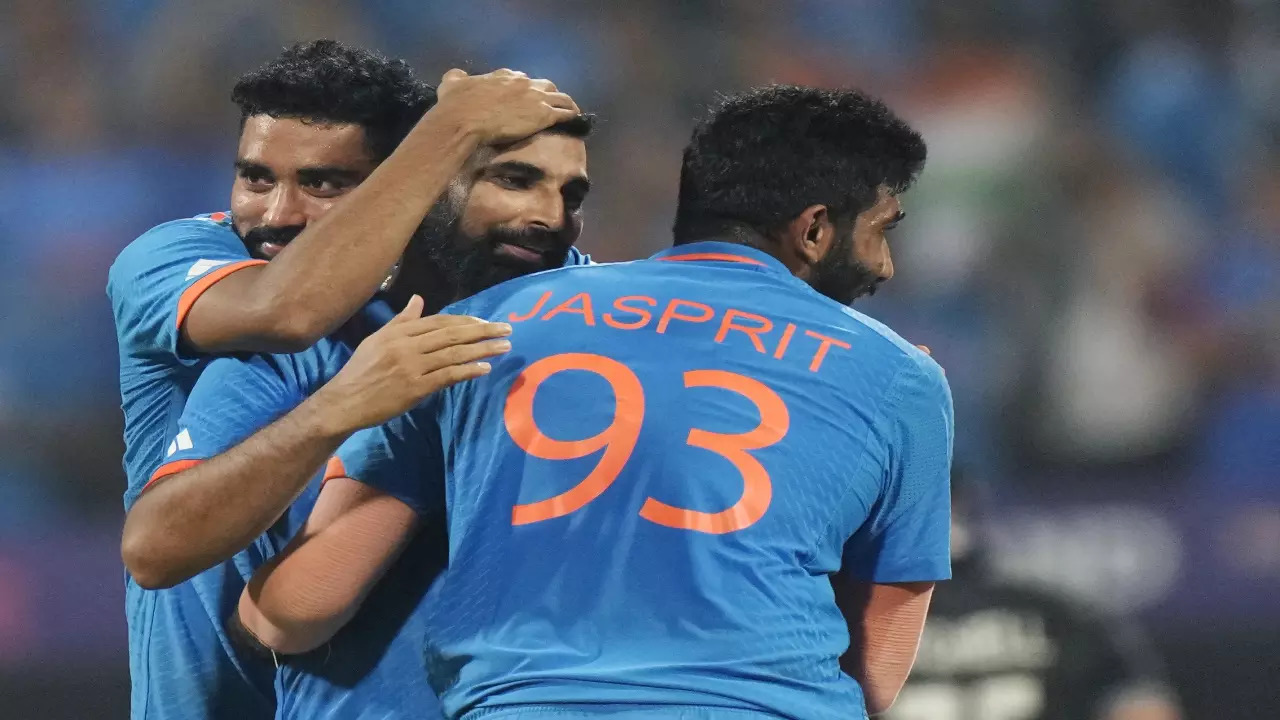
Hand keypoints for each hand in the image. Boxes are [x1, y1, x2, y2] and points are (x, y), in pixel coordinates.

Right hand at [310, 295, 511, 433]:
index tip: (484, 321)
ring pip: (453, 353)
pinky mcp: (415, 388)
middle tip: (507, 329)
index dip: (464, 320)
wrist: (344, 401)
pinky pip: (447, 376)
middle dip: (482, 330)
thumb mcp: (379, 339)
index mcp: (399, 332)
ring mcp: (412, 366)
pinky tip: (485, 368)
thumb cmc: (362, 371)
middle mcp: (407, 345)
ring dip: (482, 349)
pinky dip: (468, 371)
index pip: (439, 321)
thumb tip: (418, 299)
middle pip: (451, 334)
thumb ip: (402, 320)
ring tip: (504, 346)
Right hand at [434, 68, 580, 144]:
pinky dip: (572, 115)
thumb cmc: (457, 105)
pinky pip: (565, 113)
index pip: (521, 79)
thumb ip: (456, 78)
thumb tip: (456, 75)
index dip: (525, 89)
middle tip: (548, 105)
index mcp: (504, 76)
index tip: (525, 98)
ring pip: (560, 97)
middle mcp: (523, 83)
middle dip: (548, 93)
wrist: (465, 120)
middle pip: (545, 85)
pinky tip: (575, 121)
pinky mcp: (543, 115)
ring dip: (566, 103)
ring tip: (571, 112)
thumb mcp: (451, 84)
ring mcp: (536, 98)